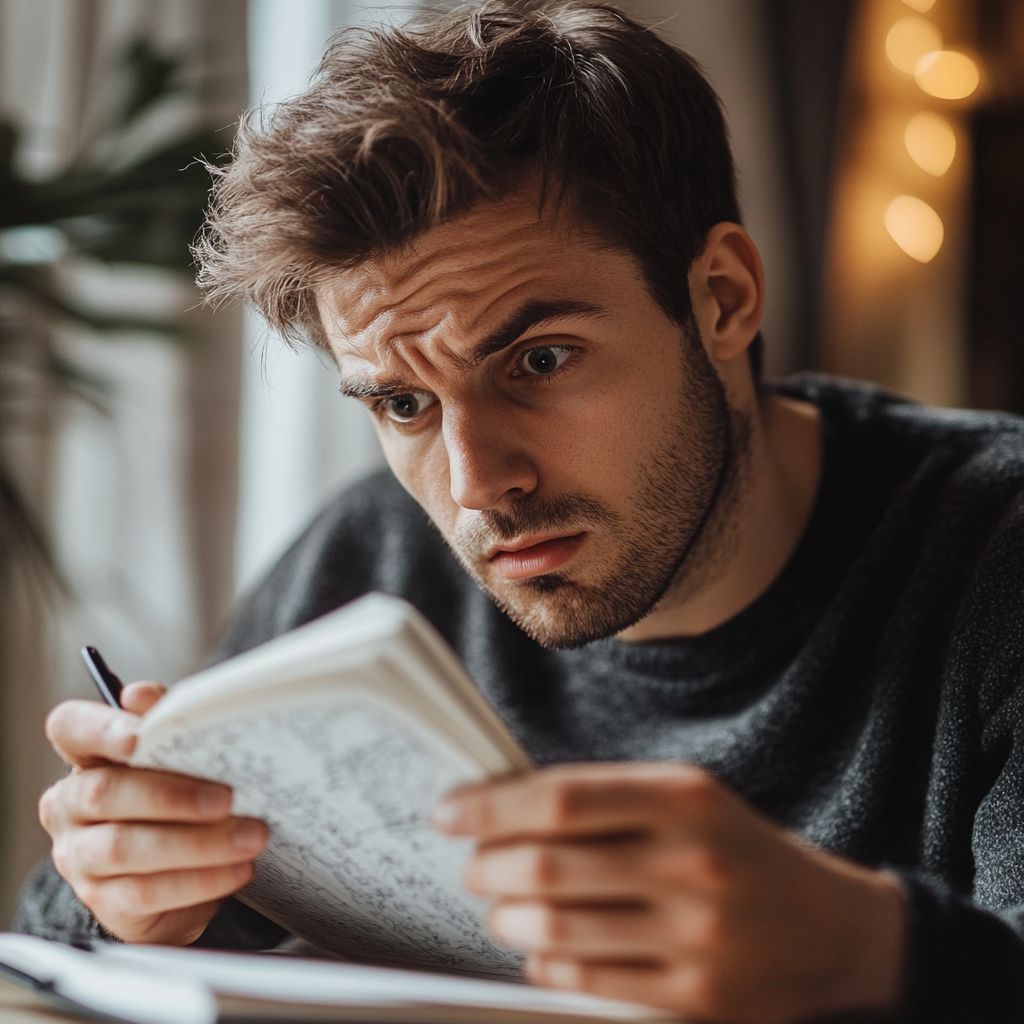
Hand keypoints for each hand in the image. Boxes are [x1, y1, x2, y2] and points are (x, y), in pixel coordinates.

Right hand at [39, 682, 267, 944]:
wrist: (181, 870)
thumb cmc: (179, 795)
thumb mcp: (179, 756)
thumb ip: (166, 722)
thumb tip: (143, 695)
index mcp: (87, 757)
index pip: (69, 728)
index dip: (99, 729)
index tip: (140, 735)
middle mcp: (71, 805)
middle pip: (104, 793)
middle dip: (173, 795)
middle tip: (228, 797)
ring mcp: (80, 857)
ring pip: (126, 848)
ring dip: (198, 843)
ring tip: (250, 835)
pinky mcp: (105, 901)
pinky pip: (147, 893)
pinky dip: (200, 880)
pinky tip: (238, 868)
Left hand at [435, 763, 905, 1023]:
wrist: (837, 931)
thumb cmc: (738, 851)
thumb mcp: (687, 798)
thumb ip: (606, 798)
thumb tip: (502, 806)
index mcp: (684, 797)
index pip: (561, 797)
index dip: (491, 807)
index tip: (449, 812)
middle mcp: (691, 862)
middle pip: (547, 867)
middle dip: (487, 868)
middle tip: (474, 867)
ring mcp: (696, 937)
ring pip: (556, 930)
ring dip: (506, 918)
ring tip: (500, 908)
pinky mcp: (697, 1000)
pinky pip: (586, 983)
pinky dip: (544, 965)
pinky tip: (541, 950)